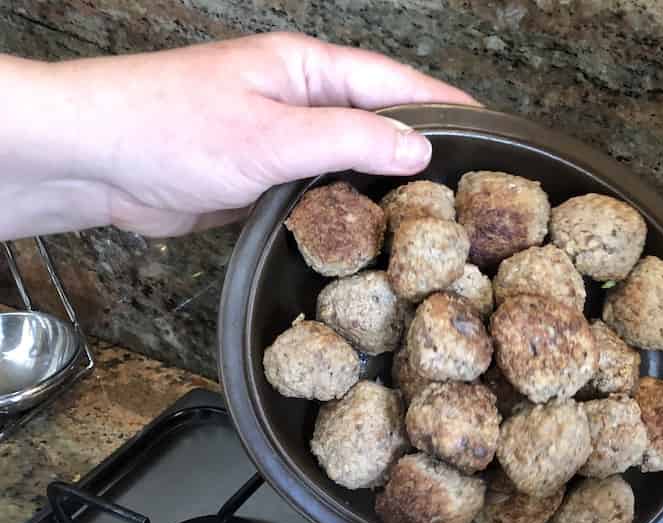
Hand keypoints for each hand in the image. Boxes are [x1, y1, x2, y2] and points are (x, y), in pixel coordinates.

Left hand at [0, 33, 475, 239]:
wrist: (94, 162)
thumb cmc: (170, 129)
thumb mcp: (274, 134)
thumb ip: (351, 140)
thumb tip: (419, 147)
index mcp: (309, 68)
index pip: (397, 82)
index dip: (447, 108)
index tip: (492, 134)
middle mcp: (301, 98)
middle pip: (380, 122)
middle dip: (423, 153)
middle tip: (470, 194)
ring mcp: (283, 138)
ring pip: (352, 162)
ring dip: (384, 188)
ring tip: (435, 223)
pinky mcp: (265, 177)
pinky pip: (322, 192)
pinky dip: (347, 211)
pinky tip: (373, 237)